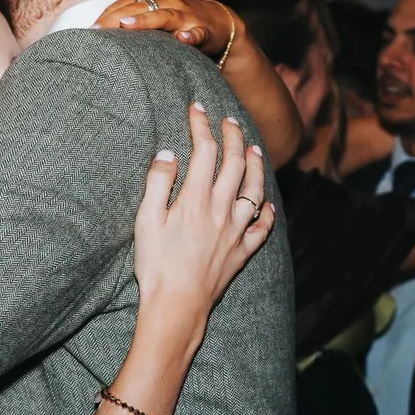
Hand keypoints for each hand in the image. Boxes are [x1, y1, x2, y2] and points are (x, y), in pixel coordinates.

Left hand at [98, 0, 237, 60]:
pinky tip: (182, 39)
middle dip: (115, 19)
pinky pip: (197, 33)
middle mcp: (166, 2)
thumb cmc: (177, 23)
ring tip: (127, 25)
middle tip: (96, 31)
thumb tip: (97, 36)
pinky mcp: (203, 30)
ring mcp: (185, 15)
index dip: (104, 17)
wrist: (218, 23)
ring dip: (146, 20)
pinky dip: (190, 35)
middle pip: (137, 8)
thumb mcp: (152, 18)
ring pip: (164, 16)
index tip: (87, 31)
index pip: (122, 5)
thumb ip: (129, 23)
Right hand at [131, 104, 273, 345]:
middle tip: (228, 121)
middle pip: (235, 163)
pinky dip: (268, 212)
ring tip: (254, 149)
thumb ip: (157, 184)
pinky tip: (268, 205)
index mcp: (195, 199)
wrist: (177, 306)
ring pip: (255, 189)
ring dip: (257, 165)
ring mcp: (236, 231)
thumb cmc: (155, 265)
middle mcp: (221, 210)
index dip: (202, 125)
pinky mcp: (242, 252)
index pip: (204, 151)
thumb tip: (167, 153)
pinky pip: (263, 228)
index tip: (197, 108)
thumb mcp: (146, 221)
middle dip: (233, 136)